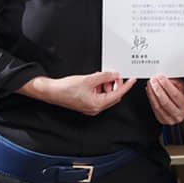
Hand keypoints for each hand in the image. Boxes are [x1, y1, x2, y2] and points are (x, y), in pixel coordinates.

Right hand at [19, 72, 135, 116]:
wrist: (51, 91)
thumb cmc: (66, 88)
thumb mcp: (89, 79)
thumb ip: (104, 76)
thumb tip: (114, 75)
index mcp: (97, 105)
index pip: (117, 94)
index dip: (126, 86)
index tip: (132, 80)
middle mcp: (95, 108)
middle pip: (112, 95)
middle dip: (114, 84)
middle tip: (113, 74)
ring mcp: (90, 106)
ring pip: (106, 94)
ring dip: (106, 84)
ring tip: (101, 76)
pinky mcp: (86, 102)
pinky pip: (98, 94)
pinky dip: (100, 86)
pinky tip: (96, 79)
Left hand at [146, 74, 183, 124]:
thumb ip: (179, 83)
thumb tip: (168, 77)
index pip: (174, 94)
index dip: (166, 85)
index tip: (161, 77)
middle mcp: (179, 114)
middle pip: (165, 101)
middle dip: (157, 89)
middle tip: (153, 79)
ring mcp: (170, 119)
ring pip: (158, 106)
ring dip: (152, 93)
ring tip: (150, 84)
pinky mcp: (163, 120)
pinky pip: (154, 109)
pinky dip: (151, 99)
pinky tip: (149, 91)